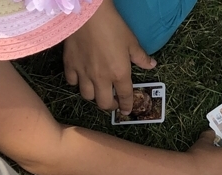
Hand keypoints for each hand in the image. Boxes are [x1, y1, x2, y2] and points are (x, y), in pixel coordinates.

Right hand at [63, 0, 155, 114]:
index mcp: (119, 74)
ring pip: (87, 96)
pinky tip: (81, 78)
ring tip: (97, 91)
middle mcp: (101, 78)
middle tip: (113, 102)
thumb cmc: (112, 27)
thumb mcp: (131, 42)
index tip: (126, 111)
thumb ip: (141, 57)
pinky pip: (72, 82)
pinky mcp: (70, 65)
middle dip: (110, 106)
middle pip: (104, 103)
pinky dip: (77, 83)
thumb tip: (151, 65)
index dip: (126, 106)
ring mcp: (84, 73)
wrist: (87, 15)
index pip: (125, 97)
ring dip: (94, 96)